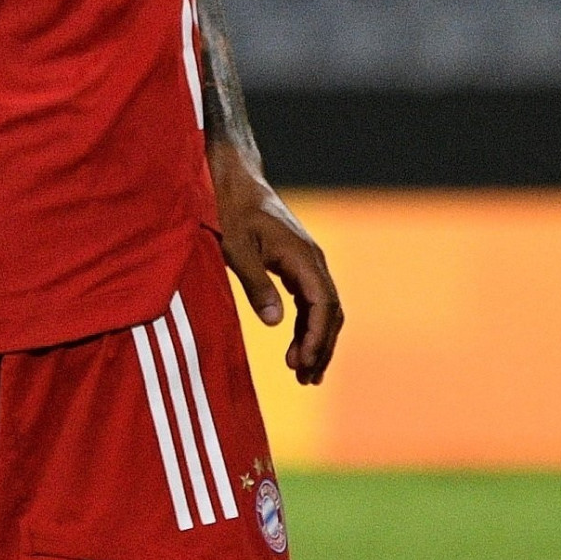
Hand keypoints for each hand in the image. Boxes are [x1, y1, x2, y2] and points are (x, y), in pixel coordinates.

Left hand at [210, 142, 343, 384]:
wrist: (234, 180)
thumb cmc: (230, 210)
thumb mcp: (236, 249)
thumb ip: (256, 285)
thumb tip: (275, 323)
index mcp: (302, 256)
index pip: (322, 305)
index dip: (316, 337)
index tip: (302, 364)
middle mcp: (312, 259)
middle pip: (330, 311)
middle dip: (321, 346)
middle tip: (305, 379)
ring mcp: (307, 261)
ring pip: (324, 308)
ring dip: (317, 340)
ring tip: (304, 374)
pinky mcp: (297, 264)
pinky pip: (311, 300)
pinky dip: (307, 326)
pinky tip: (297, 347)